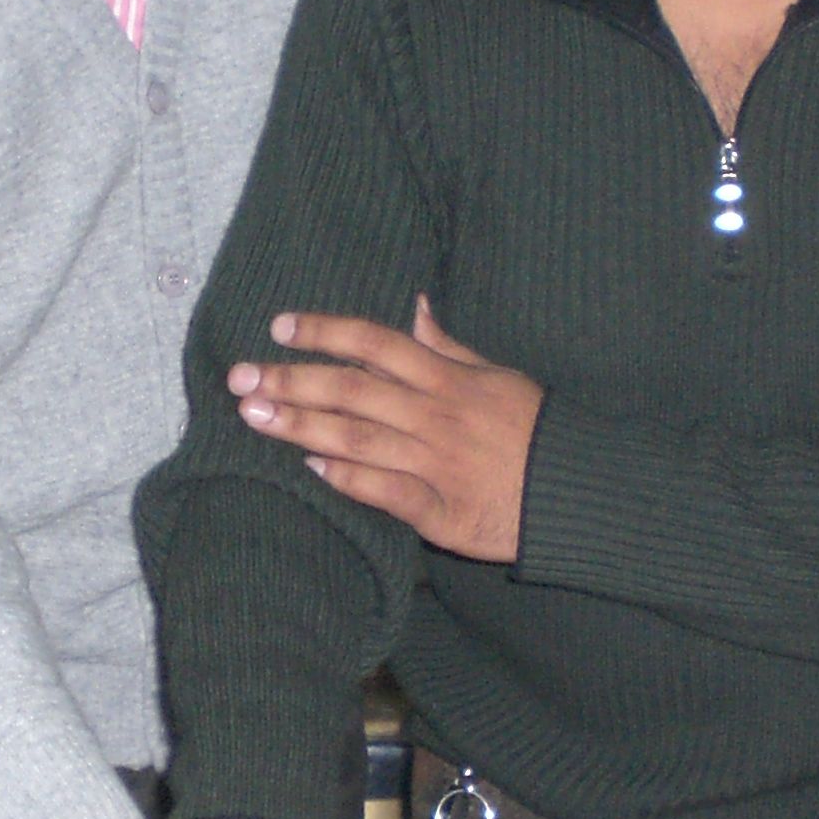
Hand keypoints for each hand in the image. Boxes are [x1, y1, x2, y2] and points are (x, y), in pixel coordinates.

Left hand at [229, 298, 541, 562]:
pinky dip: (347, 478)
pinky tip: (310, 466)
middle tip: (241, 378)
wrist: (577, 493)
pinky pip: (385, 491)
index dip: (325, 332)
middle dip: (293, 381)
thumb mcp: (499, 376)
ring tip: (254, 416)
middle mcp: (436, 416)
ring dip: (302, 426)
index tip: (280, 327)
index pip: (376, 343)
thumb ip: (450, 348)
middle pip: (353, 389)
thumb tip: (415, 307)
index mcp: (449, 379)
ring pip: (358, 438)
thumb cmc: (536, 430)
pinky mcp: (440, 511)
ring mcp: (435, 463)